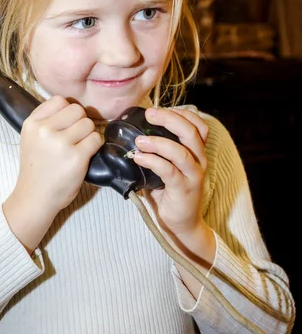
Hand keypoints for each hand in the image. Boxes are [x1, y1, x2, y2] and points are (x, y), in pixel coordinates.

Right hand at [12, 95, 102, 217]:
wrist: (35, 198)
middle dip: (80, 122)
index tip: (65, 125)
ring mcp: (61, 144)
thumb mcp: (31, 137)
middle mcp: (44, 131)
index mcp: (32, 123)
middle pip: (77, 110)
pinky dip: (95, 146)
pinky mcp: (76, 158)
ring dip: (88, 134)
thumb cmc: (37, 168)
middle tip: (74, 138)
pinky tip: (84, 155)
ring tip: (78, 147)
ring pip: (89, 123)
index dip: (67, 111)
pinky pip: (96, 139)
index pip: (59, 100)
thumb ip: (47, 119)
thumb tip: (73, 106)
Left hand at [134, 107, 208, 239]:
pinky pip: (169, 171)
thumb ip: (160, 149)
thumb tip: (135, 131)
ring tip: (139, 141)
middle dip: (169, 119)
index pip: (199, 125)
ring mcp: (193, 175)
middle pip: (191, 132)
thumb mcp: (168, 165)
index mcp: (196, 152)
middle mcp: (199, 161)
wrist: (181, 223)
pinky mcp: (183, 189)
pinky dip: (153, 161)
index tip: (161, 110)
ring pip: (180, 151)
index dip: (182, 113)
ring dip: (158, 142)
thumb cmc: (170, 190)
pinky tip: (139, 157)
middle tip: (149, 114)